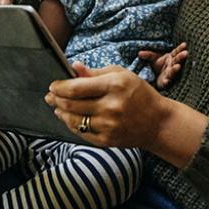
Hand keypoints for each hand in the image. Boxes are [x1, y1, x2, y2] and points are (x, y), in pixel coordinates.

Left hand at [44, 62, 168, 148]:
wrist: (157, 122)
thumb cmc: (139, 94)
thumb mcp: (121, 75)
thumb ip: (95, 72)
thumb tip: (73, 67)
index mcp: (114, 85)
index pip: (75, 87)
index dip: (59, 87)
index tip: (53, 85)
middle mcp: (110, 107)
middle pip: (70, 105)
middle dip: (55, 100)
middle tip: (50, 96)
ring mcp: (108, 126)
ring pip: (73, 120)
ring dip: (61, 113)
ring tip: (58, 108)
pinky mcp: (107, 141)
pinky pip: (81, 133)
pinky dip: (73, 125)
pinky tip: (71, 119)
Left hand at [138, 42, 188, 89]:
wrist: (156, 79)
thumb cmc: (158, 66)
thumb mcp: (153, 59)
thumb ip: (148, 55)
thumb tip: (139, 53)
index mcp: (170, 58)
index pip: (176, 52)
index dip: (180, 48)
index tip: (185, 44)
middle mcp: (172, 66)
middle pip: (177, 61)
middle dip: (181, 57)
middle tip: (185, 53)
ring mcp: (169, 74)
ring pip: (173, 71)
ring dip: (175, 69)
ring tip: (177, 66)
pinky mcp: (165, 82)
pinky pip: (166, 82)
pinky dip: (166, 81)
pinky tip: (166, 81)